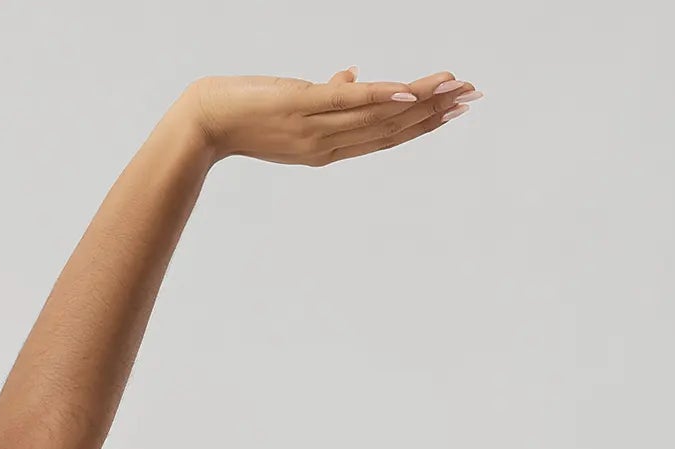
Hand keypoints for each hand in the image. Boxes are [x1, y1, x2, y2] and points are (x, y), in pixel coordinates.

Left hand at [182, 68, 478, 168]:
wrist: (202, 125)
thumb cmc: (243, 115)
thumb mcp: (290, 106)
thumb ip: (326, 93)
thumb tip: (350, 75)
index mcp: (328, 147)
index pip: (383, 134)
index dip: (420, 122)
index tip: (452, 109)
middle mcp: (328, 145)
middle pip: (392, 128)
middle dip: (434, 113)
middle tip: (471, 98)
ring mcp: (316, 128)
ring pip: (379, 115)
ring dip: (421, 101)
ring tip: (454, 88)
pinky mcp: (302, 107)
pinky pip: (350, 103)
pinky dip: (381, 97)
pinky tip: (409, 91)